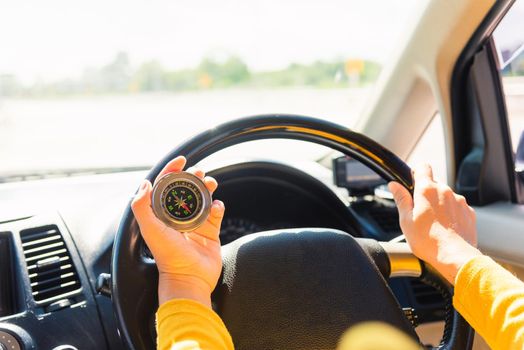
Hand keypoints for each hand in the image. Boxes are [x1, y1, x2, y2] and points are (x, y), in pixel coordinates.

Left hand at [131, 156, 224, 306]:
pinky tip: (217, 206)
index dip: (172, 170)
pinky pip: (216, 214)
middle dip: (193, 177)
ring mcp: (195, 224)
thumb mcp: (150, 229)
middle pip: (187, 189)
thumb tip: (145, 183)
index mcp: (162, 214)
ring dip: (208, 188)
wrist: (189, 277)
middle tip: (200, 172)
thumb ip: (141, 206)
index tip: (182, 159)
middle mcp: (178, 218)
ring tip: (212, 183)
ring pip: (203, 198)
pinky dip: (219, 207)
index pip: (166, 186)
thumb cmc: (168, 255)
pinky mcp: (210, 232)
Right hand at [388, 164, 481, 284]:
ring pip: (446, 196)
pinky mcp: (469, 212)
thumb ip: (401, 199)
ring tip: (433, 223)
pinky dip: (451, 213)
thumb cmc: (428, 241)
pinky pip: (457, 207)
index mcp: (427, 190)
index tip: (412, 181)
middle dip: (426, 193)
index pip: (422, 167)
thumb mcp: (406, 220)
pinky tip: (445, 227)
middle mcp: (445, 191)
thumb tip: (394, 185)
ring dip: (440, 203)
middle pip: (434, 183)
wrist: (454, 256)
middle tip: (419, 211)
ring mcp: (459, 201)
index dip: (416, 172)